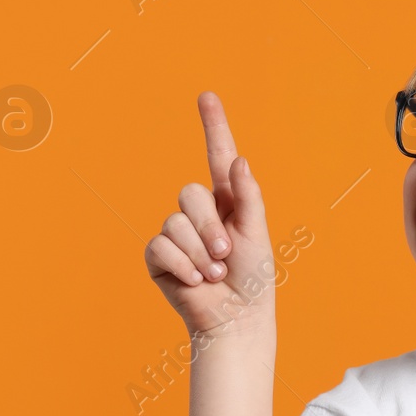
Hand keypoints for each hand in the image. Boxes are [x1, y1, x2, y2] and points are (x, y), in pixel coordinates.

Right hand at [144, 91, 276, 339]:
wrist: (235, 318)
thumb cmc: (252, 278)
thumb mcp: (257, 234)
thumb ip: (248, 196)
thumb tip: (238, 159)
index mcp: (227, 201)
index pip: (217, 155)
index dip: (213, 126)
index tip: (207, 97)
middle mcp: (199, 213)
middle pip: (190, 194)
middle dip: (211, 228)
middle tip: (226, 255)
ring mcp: (176, 234)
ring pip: (175, 222)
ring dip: (200, 253)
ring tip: (214, 274)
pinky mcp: (159, 257)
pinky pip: (160, 245)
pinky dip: (182, 265)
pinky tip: (196, 281)